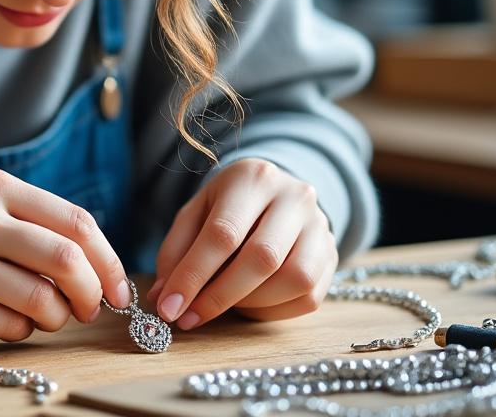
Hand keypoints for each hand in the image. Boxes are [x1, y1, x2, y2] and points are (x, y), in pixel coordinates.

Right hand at [0, 168, 132, 340]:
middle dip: (93, 293)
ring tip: (47, 317)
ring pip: (43, 298)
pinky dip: (23, 330)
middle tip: (92, 310)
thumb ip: (30, 228)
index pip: (77, 222)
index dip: (108, 261)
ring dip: (58, 317)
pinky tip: (7, 321)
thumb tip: (99, 270)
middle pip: (68, 258)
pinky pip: (11, 326)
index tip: (118, 289)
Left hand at [146, 157, 335, 329]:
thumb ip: (176, 252)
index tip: (169, 307)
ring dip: (250, 304)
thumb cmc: (228, 207)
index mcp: (253, 177)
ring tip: (222, 303)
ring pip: (293, 279)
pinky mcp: (332, 255)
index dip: (193, 275)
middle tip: (188, 318)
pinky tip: (249, 304)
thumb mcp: (195, 214)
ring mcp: (320, 226)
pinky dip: (273, 310)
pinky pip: (308, 297)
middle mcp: (295, 197)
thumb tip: (163, 297)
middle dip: (219, 295)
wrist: (276, 195)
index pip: (223, 233)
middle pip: (262, 257)